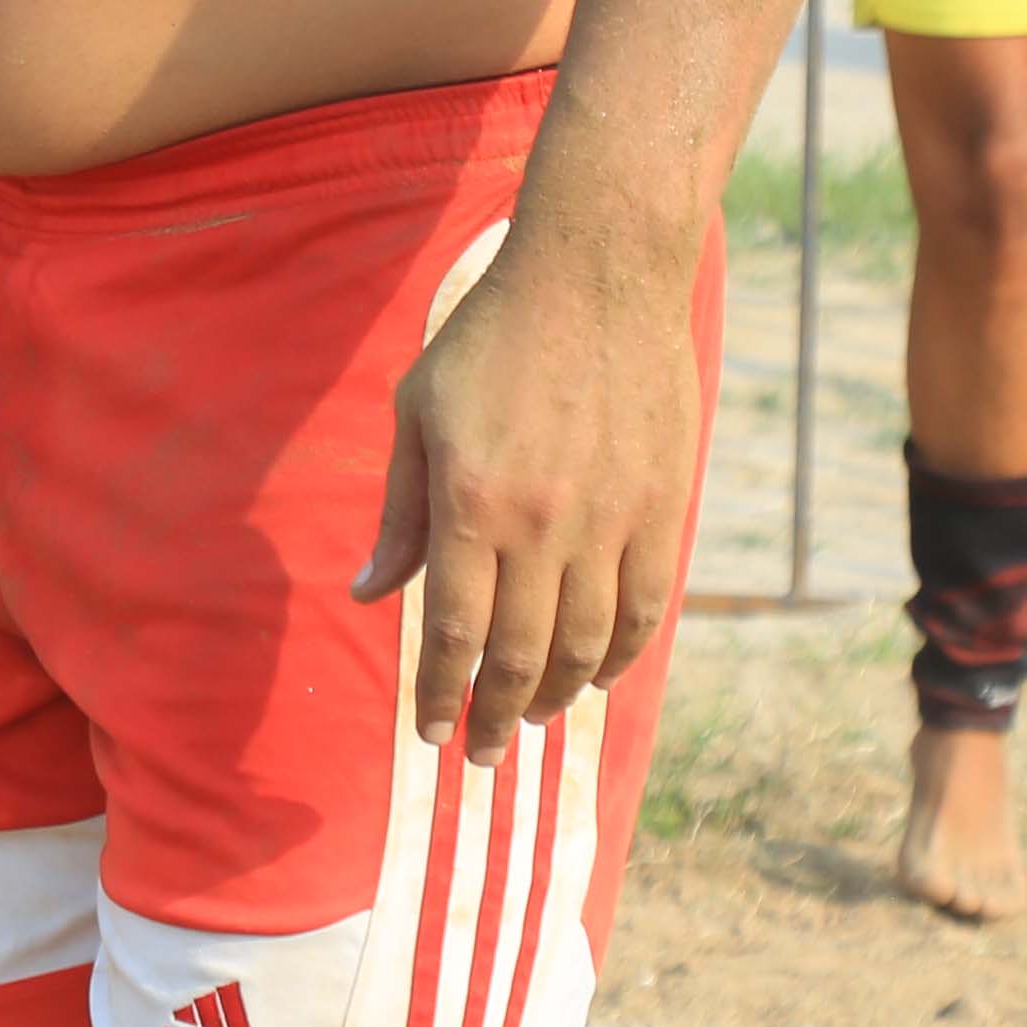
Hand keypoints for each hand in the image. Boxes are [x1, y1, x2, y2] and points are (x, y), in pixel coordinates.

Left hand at [354, 228, 701, 764]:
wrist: (596, 276)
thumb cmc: (490, 338)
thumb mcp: (419, 412)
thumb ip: (400, 512)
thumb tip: (366, 594)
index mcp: (471, 501)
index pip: (452, 630)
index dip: (439, 692)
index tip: (430, 733)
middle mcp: (541, 523)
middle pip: (519, 655)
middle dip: (492, 715)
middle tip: (477, 750)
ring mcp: (609, 520)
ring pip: (586, 645)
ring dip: (555, 696)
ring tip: (528, 718)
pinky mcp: (660, 509)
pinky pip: (643, 609)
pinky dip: (620, 657)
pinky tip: (595, 676)